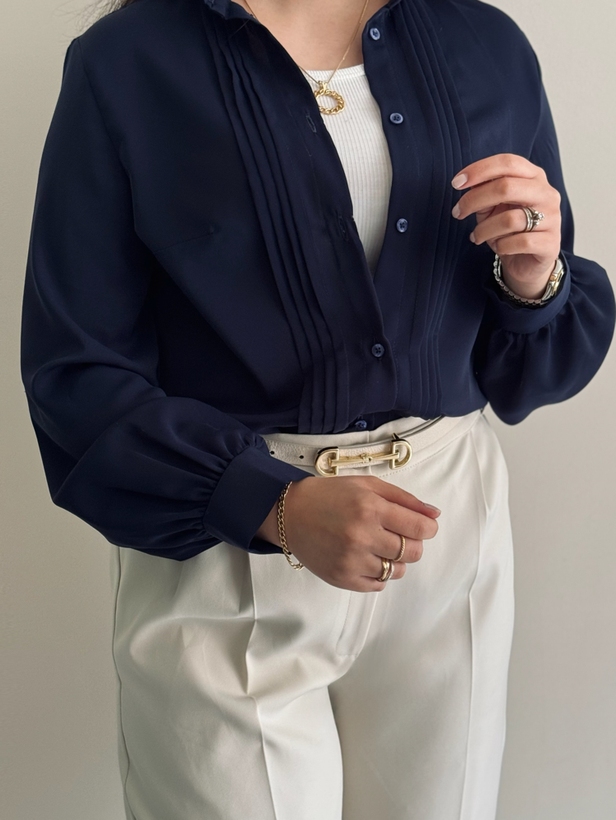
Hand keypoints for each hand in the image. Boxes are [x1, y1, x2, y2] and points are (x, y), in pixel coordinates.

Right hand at [256, 475, 440, 591]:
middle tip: (396, 534)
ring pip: (397, 571)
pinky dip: (378, 574)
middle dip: (412, 544)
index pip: (420, 528)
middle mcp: (362, 535)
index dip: (428, 528)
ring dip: (395, 560)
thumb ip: (404, 499)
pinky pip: (378, 585)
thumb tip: (435, 514)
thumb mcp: (367, 485)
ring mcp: (352, 560)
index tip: (423, 526)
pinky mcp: (342, 578)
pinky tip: (365, 557)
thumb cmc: (329, 496)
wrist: (290, 514)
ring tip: (377, 545)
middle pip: (413, 552)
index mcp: (371, 508)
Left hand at [451, 153, 561, 298]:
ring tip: (477, 236)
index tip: (456, 183)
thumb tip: (468, 183)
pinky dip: (502, 246)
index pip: (508, 163)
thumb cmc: (509, 229)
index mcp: (534, 177)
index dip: (480, 170)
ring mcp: (552, 218)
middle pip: (506, 187)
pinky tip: (499, 248)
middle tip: (457, 212)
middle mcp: (546, 193)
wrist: (528, 261)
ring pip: (509, 219)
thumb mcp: (493, 207)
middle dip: (474, 200)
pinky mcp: (550, 243)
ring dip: (484, 230)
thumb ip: (484, 192)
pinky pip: (519, 242)